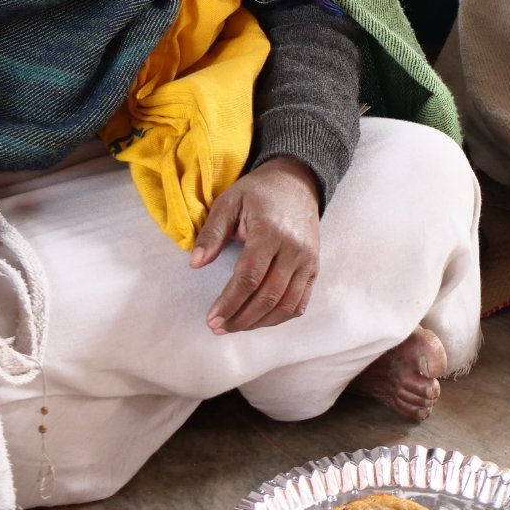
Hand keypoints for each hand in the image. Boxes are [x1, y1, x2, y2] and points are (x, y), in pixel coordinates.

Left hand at [190, 156, 320, 333]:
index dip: (229, 302)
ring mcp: (307, 260)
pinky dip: (280, 317)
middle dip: (240, 318)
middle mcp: (293, 249)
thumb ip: (212, 233)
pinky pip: (300, 303)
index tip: (212, 317)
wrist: (296, 182)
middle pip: (267, 296)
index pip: (249, 277)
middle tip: (218, 327)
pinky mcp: (314, 267)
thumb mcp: (229, 202)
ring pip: (285, 305)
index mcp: (270, 232)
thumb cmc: (258, 192)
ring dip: (259, 323)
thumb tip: (195, 264)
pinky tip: (260, 320)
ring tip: (235, 326)